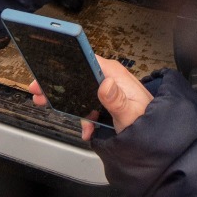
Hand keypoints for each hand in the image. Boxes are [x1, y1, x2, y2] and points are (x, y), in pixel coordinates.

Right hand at [30, 56, 152, 140]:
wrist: (156, 137)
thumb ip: (117, 100)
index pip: (85, 59)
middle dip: (58, 86)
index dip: (64, 65)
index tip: (47, 72)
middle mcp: (109, 78)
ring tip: (59, 110)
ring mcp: (107, 90)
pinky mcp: (106, 102)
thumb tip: (105, 83)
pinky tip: (88, 129)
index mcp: (113, 74)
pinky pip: (88, 105)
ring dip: (70, 105)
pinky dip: (85, 119)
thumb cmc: (148, 122)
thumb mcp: (130, 114)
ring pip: (80, 92)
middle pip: (77, 75)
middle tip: (40, 93)